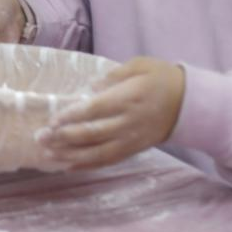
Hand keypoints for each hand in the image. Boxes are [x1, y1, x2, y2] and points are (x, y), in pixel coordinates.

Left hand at [37, 57, 184, 170]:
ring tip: (48, 154)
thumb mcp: (140, 65)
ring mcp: (131, 139)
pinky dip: (88, 165)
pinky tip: (68, 166)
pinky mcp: (134, 150)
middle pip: (92, 134)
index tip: (52, 121)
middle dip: (64, 138)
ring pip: (98, 153)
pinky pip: (109, 161)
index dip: (72, 117)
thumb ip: (114, 75)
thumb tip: (90, 87)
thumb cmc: (161, 78)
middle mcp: (128, 122)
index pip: (95, 110)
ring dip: (71, 155)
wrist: (191, 104)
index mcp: (127, 99)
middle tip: (41, 137)